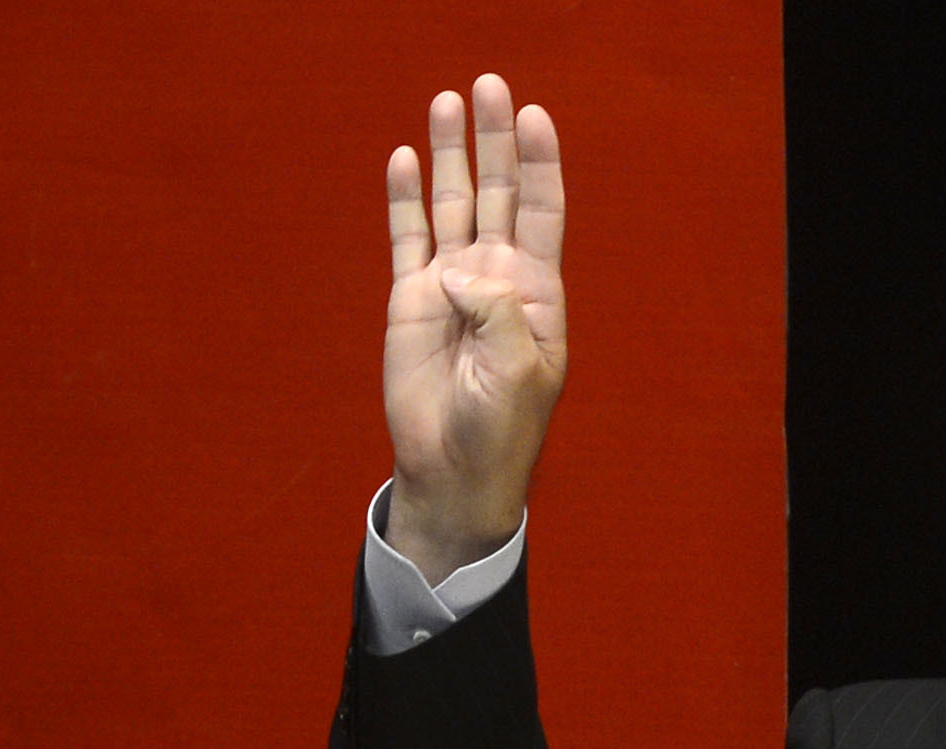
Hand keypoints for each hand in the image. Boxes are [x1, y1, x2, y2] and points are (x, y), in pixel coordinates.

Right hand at [382, 75, 568, 584]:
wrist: (454, 469)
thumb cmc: (500, 429)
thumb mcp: (516, 372)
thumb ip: (495, 314)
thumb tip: (456, 270)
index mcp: (535, 293)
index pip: (540, 211)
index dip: (538, 164)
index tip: (535, 116)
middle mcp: (496, 278)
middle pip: (496, 192)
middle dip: (494, 139)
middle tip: (490, 84)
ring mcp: (452, 285)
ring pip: (452, 204)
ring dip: (451, 153)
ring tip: (447, 100)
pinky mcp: (412, 300)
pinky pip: (408, 237)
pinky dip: (406, 199)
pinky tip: (405, 159)